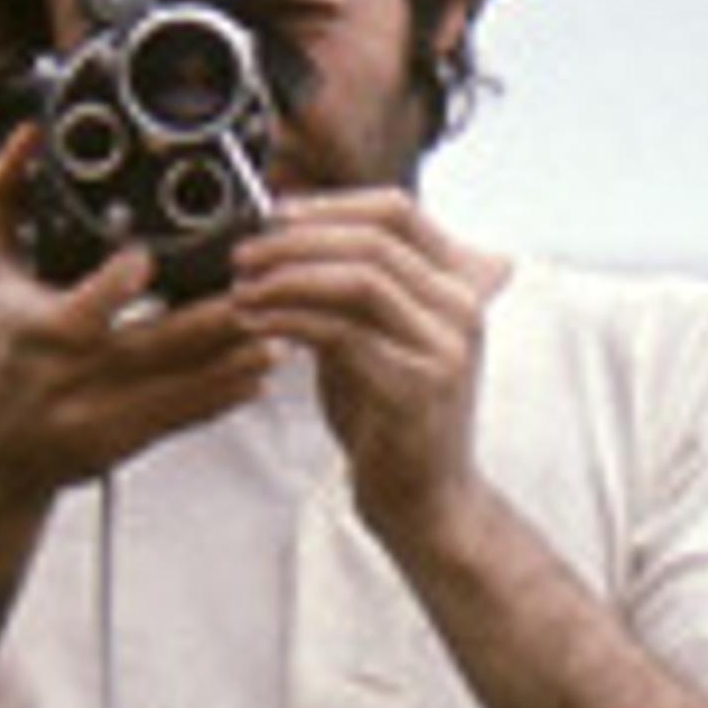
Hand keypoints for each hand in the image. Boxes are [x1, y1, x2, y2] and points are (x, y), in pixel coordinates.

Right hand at [0, 131, 275, 507]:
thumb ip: (5, 200)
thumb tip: (26, 136)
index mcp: (41, 332)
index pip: (86, 307)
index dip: (120, 281)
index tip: (149, 258)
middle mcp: (75, 378)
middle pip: (157, 345)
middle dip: (215, 318)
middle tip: (259, 286)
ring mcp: (105, 417)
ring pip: (183, 385)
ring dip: (236, 357)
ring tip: (279, 328)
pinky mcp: (127, 443)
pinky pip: (186, 417)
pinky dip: (226, 395)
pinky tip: (260, 373)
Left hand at [229, 189, 510, 553]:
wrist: (426, 502)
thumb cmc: (392, 422)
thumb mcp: (373, 337)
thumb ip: (348, 291)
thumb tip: (289, 239)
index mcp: (459, 285)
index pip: (397, 212)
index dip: (330, 204)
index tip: (274, 214)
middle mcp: (462, 308)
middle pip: (374, 238)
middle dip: (298, 239)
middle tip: (245, 253)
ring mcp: (445, 346)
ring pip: (359, 278)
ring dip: (290, 276)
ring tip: (244, 287)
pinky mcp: (416, 385)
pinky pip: (342, 332)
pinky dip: (290, 320)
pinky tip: (257, 324)